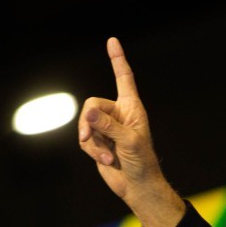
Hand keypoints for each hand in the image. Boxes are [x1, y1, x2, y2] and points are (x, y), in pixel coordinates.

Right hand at [77, 37, 165, 201]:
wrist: (137, 185)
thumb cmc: (142, 162)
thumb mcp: (129, 142)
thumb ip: (108, 127)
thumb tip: (89, 114)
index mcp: (131, 107)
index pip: (124, 78)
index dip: (117, 59)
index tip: (112, 41)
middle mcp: (117, 113)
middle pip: (92, 104)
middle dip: (90, 123)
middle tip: (90, 137)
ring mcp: (106, 128)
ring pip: (85, 124)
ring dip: (92, 143)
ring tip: (108, 157)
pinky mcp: (97, 141)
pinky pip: (84, 139)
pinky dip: (92, 151)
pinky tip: (106, 161)